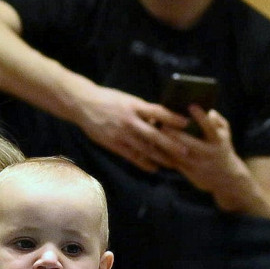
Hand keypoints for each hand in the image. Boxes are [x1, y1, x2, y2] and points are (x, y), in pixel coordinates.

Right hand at [73, 84, 188, 172]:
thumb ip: (142, 110)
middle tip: (186, 151)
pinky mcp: (113, 144)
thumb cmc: (108, 100)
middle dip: (171, 144)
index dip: (173, 118)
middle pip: (154, 134)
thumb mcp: (127, 100)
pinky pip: (132, 156)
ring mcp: (121, 133)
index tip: (187, 123)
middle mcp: (129, 120)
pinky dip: (144, 163)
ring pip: (145, 148)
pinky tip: (154, 168)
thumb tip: (161, 120)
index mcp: (134, 105)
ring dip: (161, 157)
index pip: (158, 112)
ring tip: (174, 164)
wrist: (82, 104)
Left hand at [155, 108, 248, 201]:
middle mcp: (208, 153)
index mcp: (218, 142)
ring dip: (166, 144)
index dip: (201, 117)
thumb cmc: (222, 149)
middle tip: (162, 123)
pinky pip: (174, 162)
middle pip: (190, 143)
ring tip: (154, 133)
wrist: (225, 179)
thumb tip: (209, 111)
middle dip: (175, 134)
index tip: (191, 105)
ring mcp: (198, 164)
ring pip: (179, 154)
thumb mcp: (225, 135)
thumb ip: (218, 121)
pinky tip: (154, 145)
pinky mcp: (189, 172)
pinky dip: (164, 154)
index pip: (210, 128)